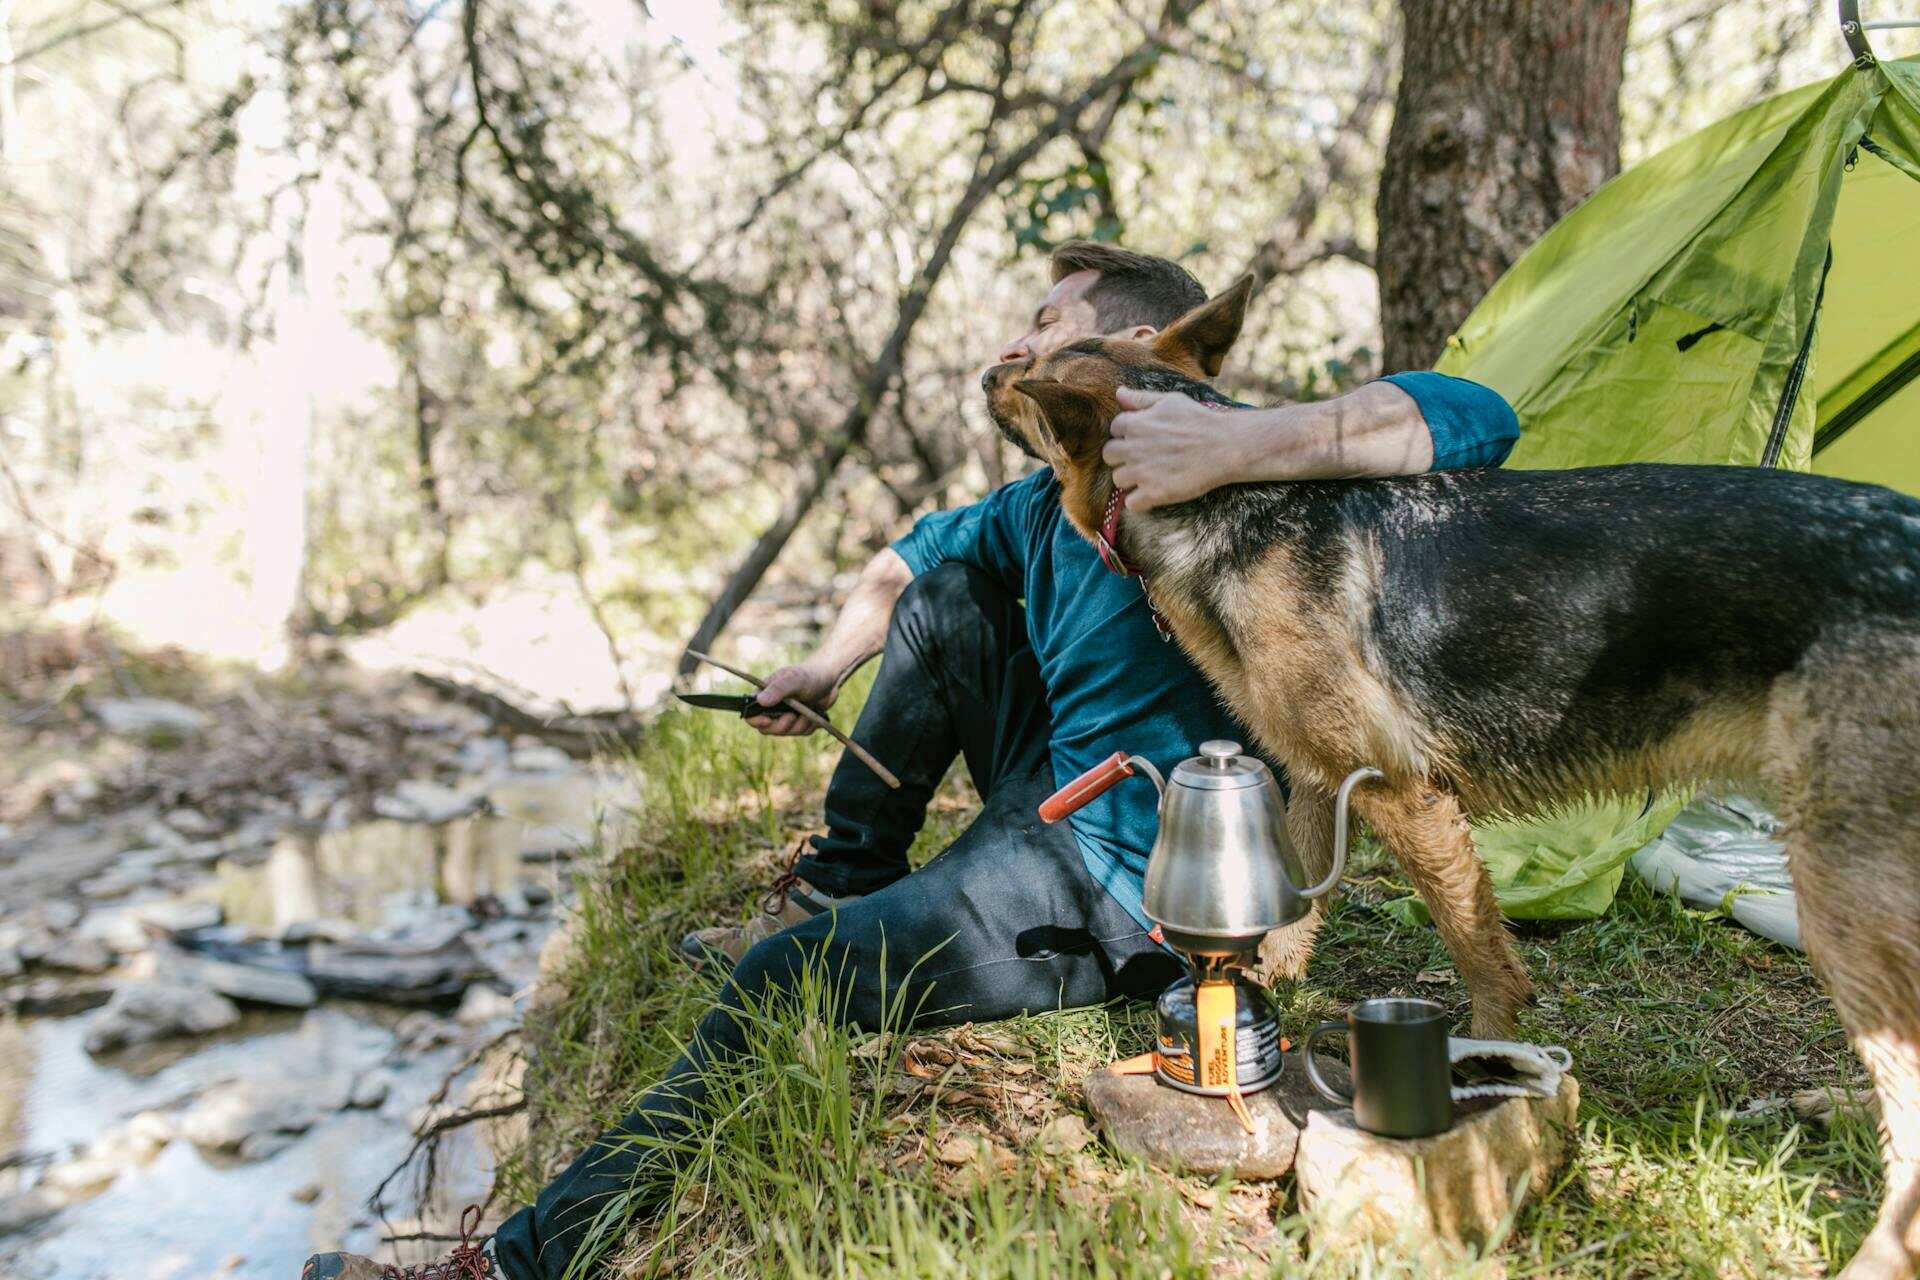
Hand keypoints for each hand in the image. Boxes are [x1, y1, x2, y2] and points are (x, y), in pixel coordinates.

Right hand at [744, 660, 839, 735]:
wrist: (829, 679)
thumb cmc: (809, 675)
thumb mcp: (795, 679)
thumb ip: (778, 689)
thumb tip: (760, 701)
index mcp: (765, 694)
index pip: (750, 714)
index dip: (755, 720)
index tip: (768, 720)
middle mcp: (772, 707)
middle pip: (767, 728)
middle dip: (782, 725)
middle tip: (793, 715)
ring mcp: (785, 716)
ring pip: (785, 732)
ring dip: (799, 724)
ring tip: (808, 708)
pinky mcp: (798, 723)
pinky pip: (800, 733)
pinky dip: (809, 725)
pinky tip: (814, 712)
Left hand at [1104, 387, 1257, 510]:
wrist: (1224, 446)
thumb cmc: (1200, 420)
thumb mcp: (1170, 401)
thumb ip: (1142, 398)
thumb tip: (1118, 392)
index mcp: (1135, 424)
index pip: (1114, 429)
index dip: (1128, 434)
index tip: (1145, 438)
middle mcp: (1133, 448)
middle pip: (1109, 456)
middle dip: (1123, 457)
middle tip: (1144, 458)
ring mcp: (1142, 472)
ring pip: (1118, 479)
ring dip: (1131, 479)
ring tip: (1152, 475)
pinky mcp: (1154, 493)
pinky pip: (1131, 503)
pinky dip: (1140, 501)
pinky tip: (1155, 492)